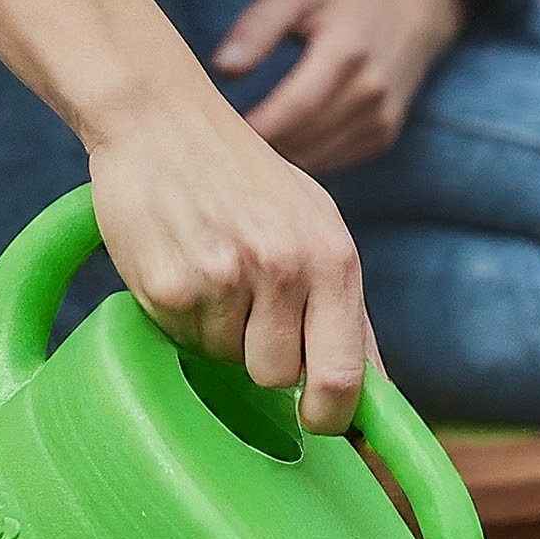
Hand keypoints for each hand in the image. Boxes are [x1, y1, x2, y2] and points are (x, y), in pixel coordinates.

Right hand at [0, 0, 381, 433]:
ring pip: (227, 359)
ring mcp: (224, 277)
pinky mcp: (170, 284)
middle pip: (279, 377)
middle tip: (250, 311)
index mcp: (332, 259)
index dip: (332, 415)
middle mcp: (283, 268)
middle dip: (264, 360)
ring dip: (220, 332)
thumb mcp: (318, 231)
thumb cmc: (249, 184)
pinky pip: (182, 337)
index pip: (345, 377)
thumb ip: (349, 315)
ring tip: (214, 271)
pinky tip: (183, 262)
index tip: (318, 419)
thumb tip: (376, 400)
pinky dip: (181, 314)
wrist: (163, 118)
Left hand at [214, 0, 465, 174]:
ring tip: (251, 145)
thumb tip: (224, 67)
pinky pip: (332, 164)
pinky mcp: (381, 139)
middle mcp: (370, 92)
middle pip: (304, 140)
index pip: (295, 107)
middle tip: (228, 142)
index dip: (258, 128)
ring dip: (280, 160)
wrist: (416, 13)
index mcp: (347, 51)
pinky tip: (284, 145)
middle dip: (262, 147)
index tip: (223, 132)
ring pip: (316, 160)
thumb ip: (259, 25)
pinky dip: (304, 160)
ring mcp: (380, 121)